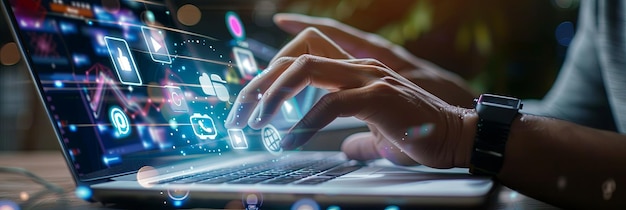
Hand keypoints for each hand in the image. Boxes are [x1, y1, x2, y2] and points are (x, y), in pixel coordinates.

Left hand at [225, 28, 475, 167]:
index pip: (306, 51)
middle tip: (240, 113)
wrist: (459, 138)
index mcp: (356, 72)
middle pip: (295, 56)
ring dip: (273, 95)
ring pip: (304, 69)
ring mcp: (368, 79)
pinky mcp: (378, 98)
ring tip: (256, 123)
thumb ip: (358, 138)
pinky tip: (290, 141)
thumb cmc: (421, 136)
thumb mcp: (380, 136)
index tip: (251, 91)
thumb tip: (343, 148)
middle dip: (260, 83)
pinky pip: (329, 105)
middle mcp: (358, 68)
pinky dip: (303, 124)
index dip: (275, 63)